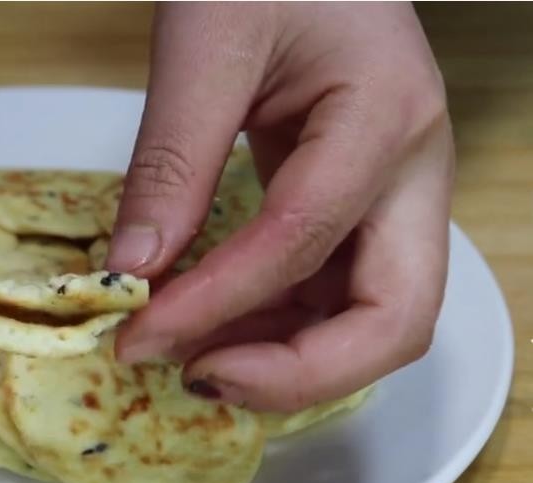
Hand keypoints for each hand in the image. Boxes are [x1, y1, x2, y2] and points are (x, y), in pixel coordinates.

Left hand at [107, 3, 452, 411]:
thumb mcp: (205, 44)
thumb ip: (171, 161)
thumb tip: (131, 272)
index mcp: (386, 115)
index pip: (303, 239)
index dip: (216, 304)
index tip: (136, 335)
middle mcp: (414, 169)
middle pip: (396, 317)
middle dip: (296, 372)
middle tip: (197, 376)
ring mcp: (396, 192)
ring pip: (371, 317)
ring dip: (284, 358)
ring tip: (189, 354)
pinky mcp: (362, 203)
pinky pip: (337, 290)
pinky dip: (279, 322)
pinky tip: (215, 321)